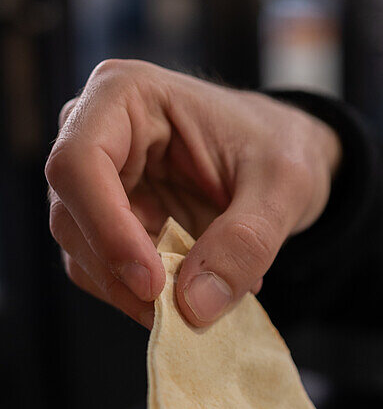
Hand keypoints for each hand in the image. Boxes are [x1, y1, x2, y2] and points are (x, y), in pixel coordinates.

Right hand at [46, 60, 340, 327]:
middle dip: (121, 275)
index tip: (152, 284)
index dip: (107, 230)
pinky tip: (191, 295)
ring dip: (131, 293)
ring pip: (81, 254)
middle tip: (181, 313)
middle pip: (71, 217)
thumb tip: (194, 306)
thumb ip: (245, 241)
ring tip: (198, 305)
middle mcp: (95, 133)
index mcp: (125, 95)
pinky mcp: (108, 223)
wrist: (284, 159)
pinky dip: (141, 297)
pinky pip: (105, 273)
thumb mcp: (284, 188)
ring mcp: (96, 182)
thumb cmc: (281, 149)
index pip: (78, 164)